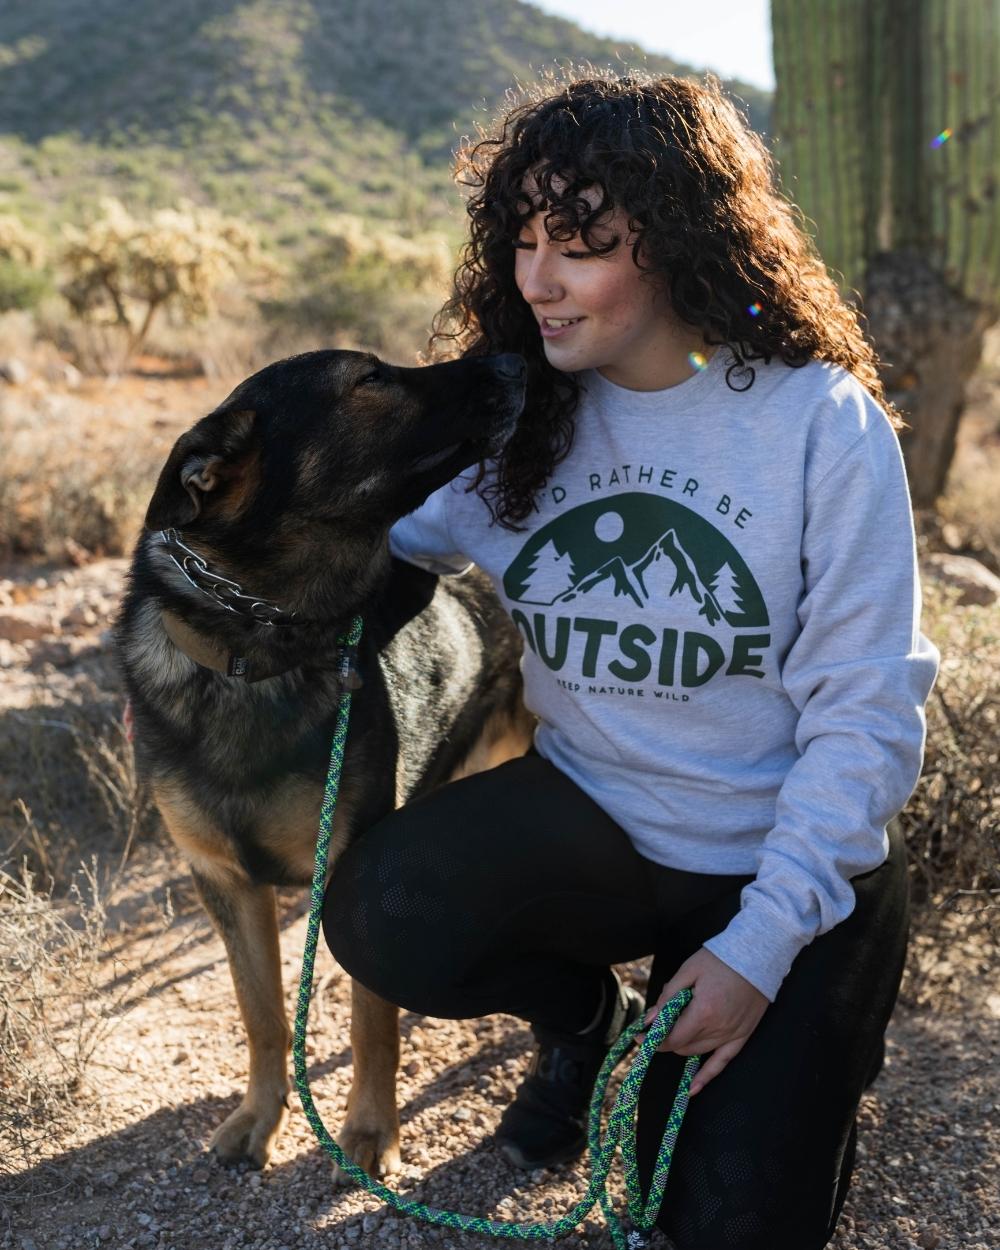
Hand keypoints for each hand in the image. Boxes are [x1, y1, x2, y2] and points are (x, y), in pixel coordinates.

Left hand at [638, 947, 768, 1096]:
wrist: (758, 955)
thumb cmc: (721, 959)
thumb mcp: (689, 970)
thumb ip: (669, 997)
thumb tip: (651, 1020)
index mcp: (703, 1012)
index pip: (672, 1037)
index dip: (654, 1038)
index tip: (640, 1035)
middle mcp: (718, 1029)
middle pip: (683, 1046)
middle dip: (666, 1039)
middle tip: (657, 1026)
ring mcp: (733, 1035)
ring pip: (697, 1052)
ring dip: (681, 1046)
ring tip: (673, 1030)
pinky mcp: (743, 1036)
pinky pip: (722, 1063)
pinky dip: (706, 1076)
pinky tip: (693, 1088)